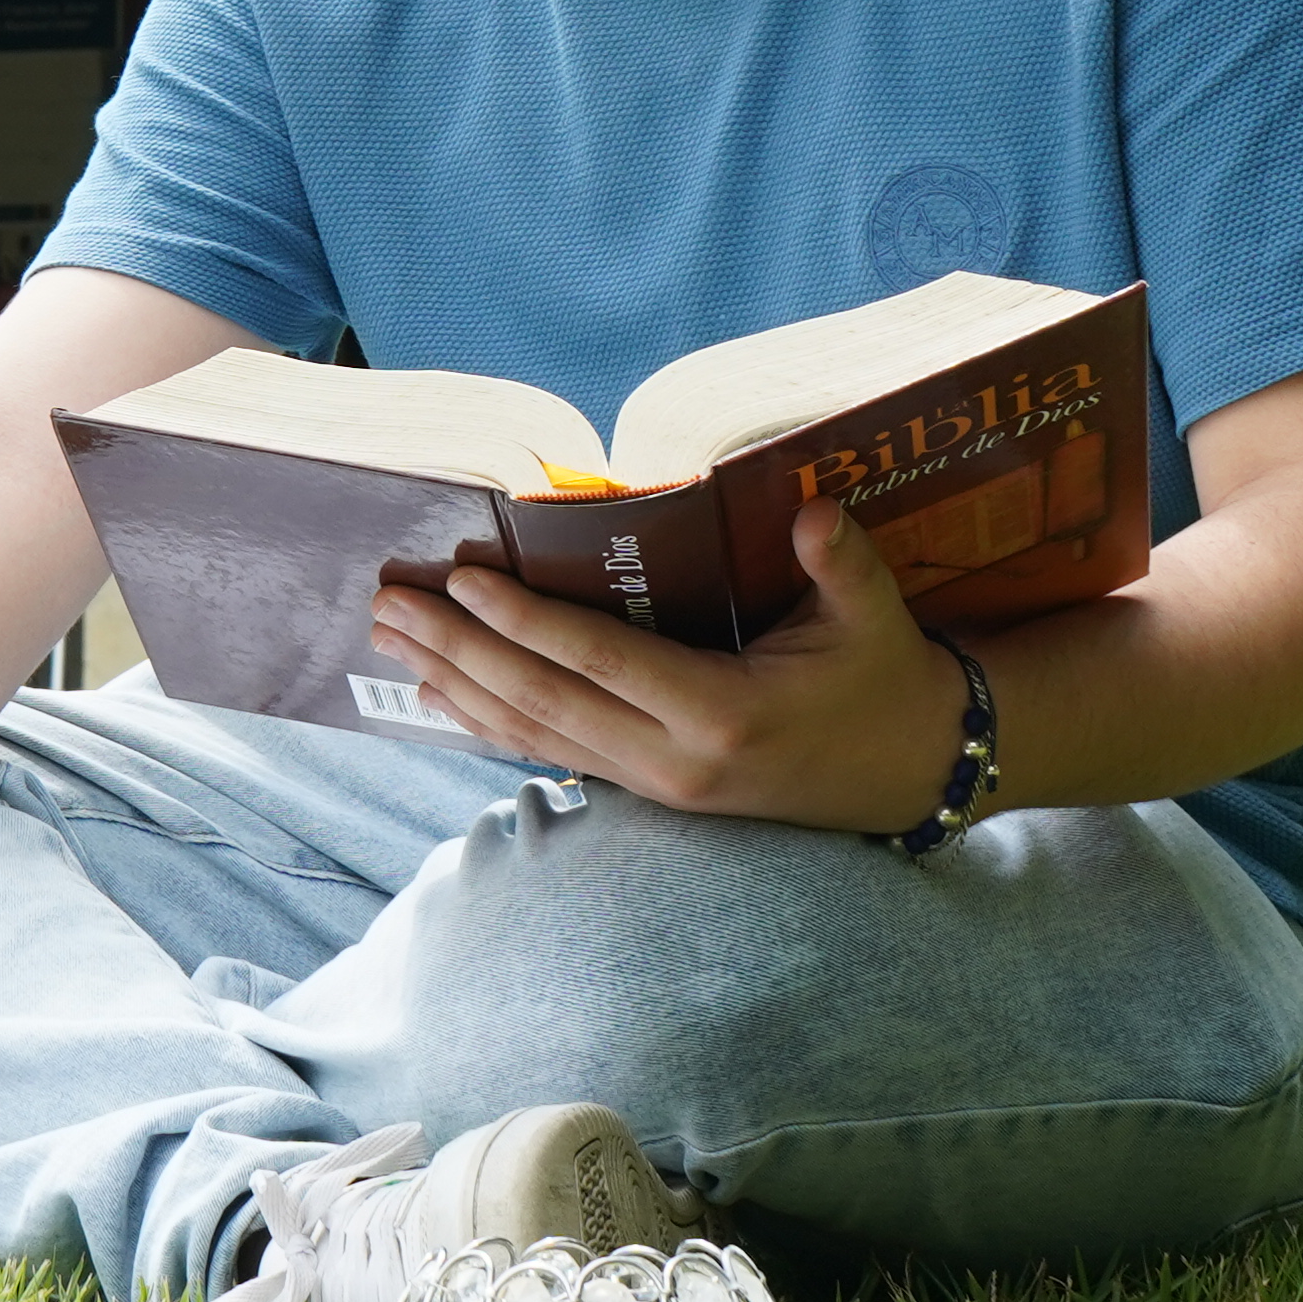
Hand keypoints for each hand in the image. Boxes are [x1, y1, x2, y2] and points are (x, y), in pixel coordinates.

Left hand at [366, 499, 972, 832]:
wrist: (913, 774)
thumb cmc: (886, 681)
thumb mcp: (876, 617)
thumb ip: (840, 561)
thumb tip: (809, 508)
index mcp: (721, 712)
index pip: (600, 661)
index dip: (526, 622)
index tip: (463, 582)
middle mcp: (674, 761)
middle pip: (544, 703)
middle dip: (459, 653)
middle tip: (389, 607)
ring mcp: (657, 787)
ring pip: (536, 736)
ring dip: (457, 688)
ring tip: (391, 645)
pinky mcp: (651, 793)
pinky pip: (555, 754)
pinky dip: (491, 724)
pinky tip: (440, 699)